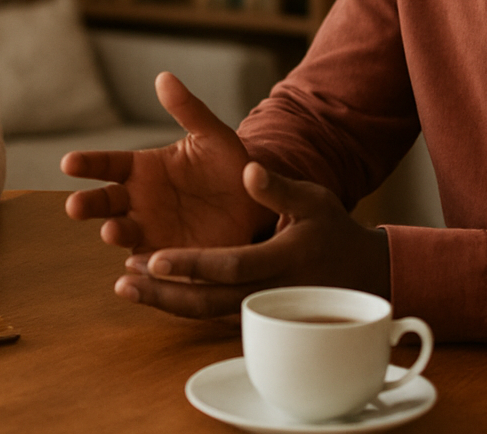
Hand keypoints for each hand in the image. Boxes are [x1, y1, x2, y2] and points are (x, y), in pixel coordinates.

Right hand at [61, 73, 271, 252]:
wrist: (257, 207)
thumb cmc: (230, 168)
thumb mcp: (213, 136)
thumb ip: (188, 110)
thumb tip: (164, 77)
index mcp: (142, 168)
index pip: (106, 163)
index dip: (87, 163)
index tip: (68, 162)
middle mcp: (137, 200)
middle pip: (103, 202)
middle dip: (87, 204)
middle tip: (75, 206)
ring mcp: (149, 231)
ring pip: (121, 233)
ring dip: (113, 232)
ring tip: (111, 231)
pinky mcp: (166, 259)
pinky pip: (148, 264)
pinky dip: (140, 267)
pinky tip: (137, 268)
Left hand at [110, 160, 390, 318]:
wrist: (360, 273)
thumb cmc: (332, 230)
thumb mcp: (313, 200)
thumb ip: (278, 189)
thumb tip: (249, 171)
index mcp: (283, 259)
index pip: (230, 266)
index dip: (191, 264)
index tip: (155, 257)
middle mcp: (270, 292)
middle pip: (210, 301)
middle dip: (165, 294)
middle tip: (125, 281)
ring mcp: (263, 310)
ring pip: (208, 313)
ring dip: (166, 302)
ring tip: (127, 286)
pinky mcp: (257, 316)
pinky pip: (215, 315)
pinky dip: (183, 305)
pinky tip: (154, 292)